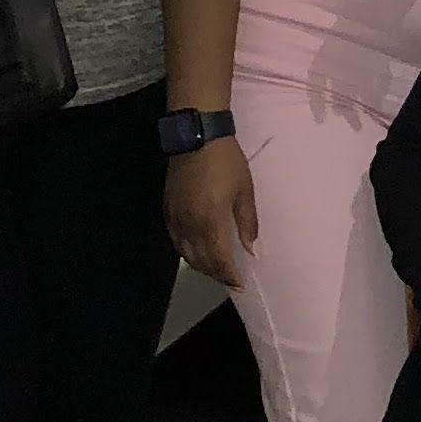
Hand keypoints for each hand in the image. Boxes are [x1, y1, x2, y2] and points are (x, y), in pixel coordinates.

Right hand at [164, 134, 259, 286]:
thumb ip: (247, 223)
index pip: (219, 260)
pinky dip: (186, 251)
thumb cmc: (227, 162)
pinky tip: (196, 251)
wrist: (197, 136)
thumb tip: (252, 250)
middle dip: (216, 274)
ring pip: (185, 253)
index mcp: (211, 221)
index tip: (240, 285)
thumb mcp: (244, 191)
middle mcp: (190, 224)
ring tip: (215, 269)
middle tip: (230, 280)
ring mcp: (176, 217)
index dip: (229, 276)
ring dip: (201, 265)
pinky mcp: (168, 209)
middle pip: (201, 261)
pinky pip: (175, 239)